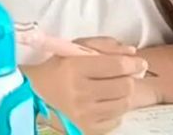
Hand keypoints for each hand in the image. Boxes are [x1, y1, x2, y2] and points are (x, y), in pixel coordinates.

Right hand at [27, 42, 148, 134]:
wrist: (32, 97)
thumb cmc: (54, 69)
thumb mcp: (73, 49)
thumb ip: (102, 45)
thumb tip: (131, 52)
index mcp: (74, 68)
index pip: (115, 66)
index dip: (133, 63)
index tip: (139, 62)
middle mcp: (80, 93)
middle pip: (124, 86)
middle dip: (129, 78)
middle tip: (126, 75)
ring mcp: (84, 114)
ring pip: (124, 103)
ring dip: (124, 94)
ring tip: (116, 88)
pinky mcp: (87, 129)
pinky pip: (116, 119)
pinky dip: (116, 110)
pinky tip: (106, 103)